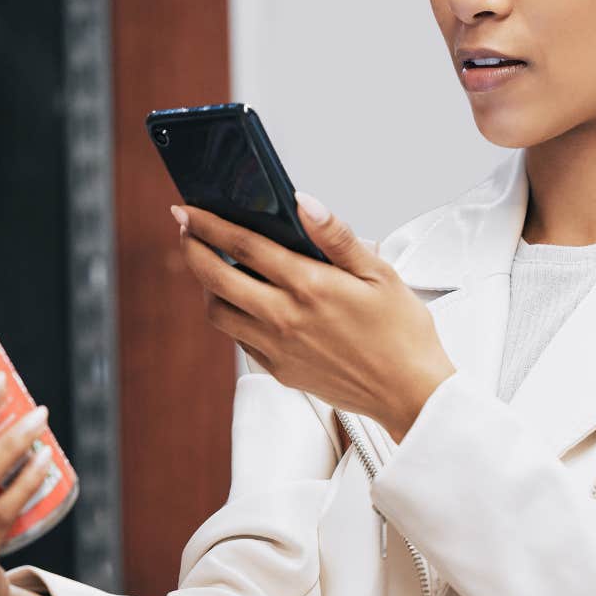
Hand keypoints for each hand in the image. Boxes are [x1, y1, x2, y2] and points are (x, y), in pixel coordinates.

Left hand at [175, 193, 455, 441]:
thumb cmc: (401, 332)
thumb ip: (336, 236)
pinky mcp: (279, 371)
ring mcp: (277, 348)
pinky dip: (232, 316)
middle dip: (192, 248)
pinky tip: (245, 302)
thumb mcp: (380, 273)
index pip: (243, 245)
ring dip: (206, 286)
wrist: (409, 393)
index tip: (188, 210)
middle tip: (185, 230)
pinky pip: (240, 340)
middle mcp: (285, 318)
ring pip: (218, 313)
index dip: (209, 224)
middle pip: (215, 278)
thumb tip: (303, 203)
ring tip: (212, 266)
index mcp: (309, 286)